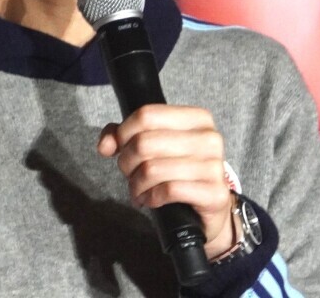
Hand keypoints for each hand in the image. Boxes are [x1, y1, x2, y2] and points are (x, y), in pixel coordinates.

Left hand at [97, 103, 236, 259]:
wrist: (209, 205)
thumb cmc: (179, 171)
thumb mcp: (153, 145)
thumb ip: (123, 136)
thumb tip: (105, 145)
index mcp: (197, 118)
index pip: (147, 115)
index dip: (124, 133)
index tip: (121, 148)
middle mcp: (209, 138)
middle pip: (145, 142)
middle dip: (127, 162)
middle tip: (129, 174)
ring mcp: (214, 166)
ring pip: (152, 169)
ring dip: (136, 184)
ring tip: (138, 190)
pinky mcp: (214, 194)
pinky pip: (168, 190)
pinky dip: (151, 197)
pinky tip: (151, 200)